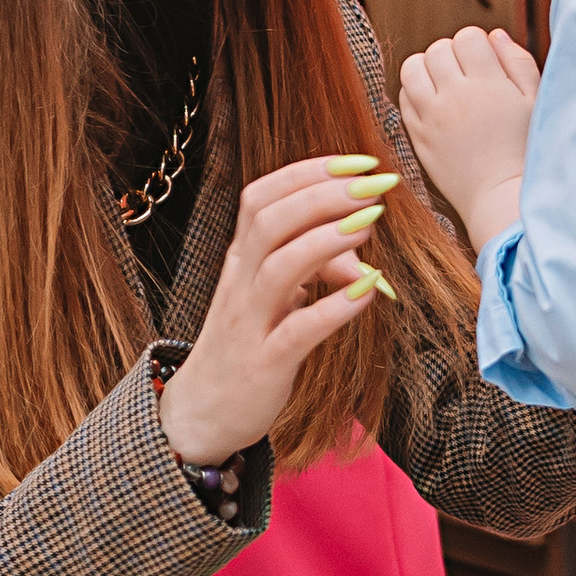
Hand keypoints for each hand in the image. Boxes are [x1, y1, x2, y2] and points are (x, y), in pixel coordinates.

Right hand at [156, 156, 403, 470]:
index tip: (358, 162)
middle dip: (322, 195)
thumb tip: (364, 265)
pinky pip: (298, 330)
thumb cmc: (245, 347)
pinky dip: (335, 307)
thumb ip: (317, 274)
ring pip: (279, 267)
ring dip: (327, 240)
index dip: (309, 173)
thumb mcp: (278, 302)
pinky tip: (370, 291)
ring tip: (370, 224)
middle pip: (269, 220)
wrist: (201, 413)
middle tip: (373, 185)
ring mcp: (249, 323)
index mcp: (240, 260)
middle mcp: (239, 283)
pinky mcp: (264, 364)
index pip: (263, 197)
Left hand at [397, 28, 538, 251]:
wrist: (502, 198)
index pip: (468, 37)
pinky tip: (434, 102)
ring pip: (412, 67)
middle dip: (453, 53)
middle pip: (438, 48)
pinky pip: (403, 97)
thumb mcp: (535, 103)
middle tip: (467, 74)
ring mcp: (432, 117)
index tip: (487, 62)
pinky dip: (415, 91)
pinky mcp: (418, 136)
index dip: (478, 44)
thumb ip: (518, 63)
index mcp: (488, 84)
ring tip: (445, 82)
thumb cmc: (527, 151)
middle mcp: (455, 96)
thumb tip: (494, 35)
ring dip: (427, 67)